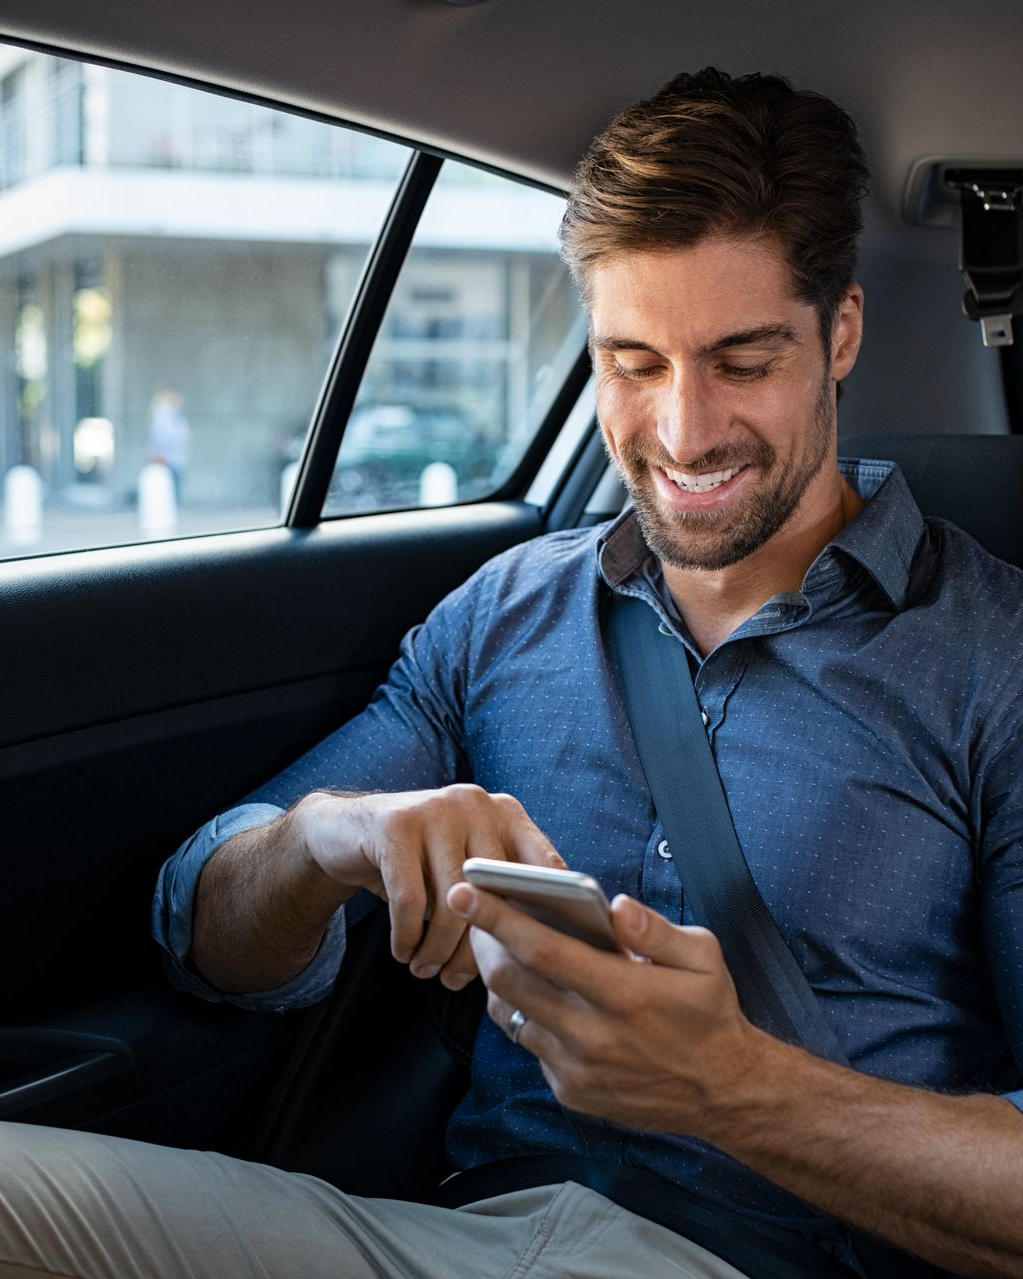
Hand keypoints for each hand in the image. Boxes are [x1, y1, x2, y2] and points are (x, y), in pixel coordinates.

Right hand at [296, 785, 564, 988]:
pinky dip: (407, 937)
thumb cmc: (419, 864)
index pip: (546, 866)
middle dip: (478, 948)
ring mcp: (436, 809)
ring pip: (452, 901)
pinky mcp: (396, 825)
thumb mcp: (463, 869)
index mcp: (506, 813)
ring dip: (438, 950)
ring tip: (426, 971)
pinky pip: (410, 900)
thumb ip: (500, 894)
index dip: (548, 916)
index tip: (536, 959)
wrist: (346, 831)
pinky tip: (404, 953)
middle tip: (459, 981)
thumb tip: (534, 953)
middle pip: (495, 893)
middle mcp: (477, 803)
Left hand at [447, 883, 765, 1135]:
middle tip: (472, 912)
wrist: (724, 1093)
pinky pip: (531, 1045)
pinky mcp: (570, 1092)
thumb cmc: (710, 1014)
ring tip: (498, 947)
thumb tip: (615, 906)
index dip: (497, 917)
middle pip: (510, 981)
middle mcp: (592, 1035)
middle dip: (482, 941)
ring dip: (499, 979)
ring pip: (511, 1015)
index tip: (465, 891)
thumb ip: (655, 929)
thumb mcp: (702, 957)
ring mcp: (577, 1069)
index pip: (541, 948)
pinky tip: (538, 993)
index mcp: (622, 993)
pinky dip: (526, 1015)